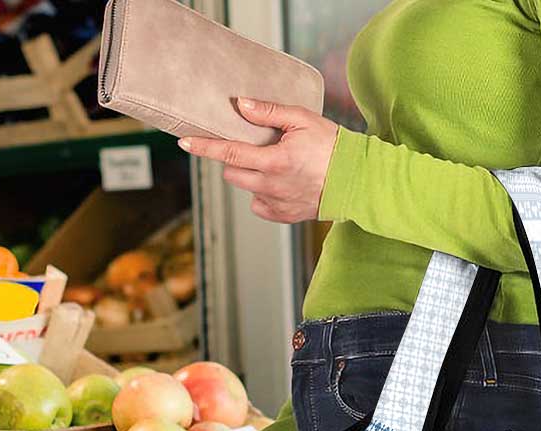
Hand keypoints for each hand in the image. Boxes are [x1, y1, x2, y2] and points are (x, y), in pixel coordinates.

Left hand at [177, 96, 338, 222]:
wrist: (356, 181)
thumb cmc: (332, 146)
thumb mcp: (302, 119)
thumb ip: (268, 112)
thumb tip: (240, 105)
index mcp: (274, 161)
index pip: (229, 153)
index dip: (204, 147)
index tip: (184, 143)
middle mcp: (271, 186)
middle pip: (232, 173)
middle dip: (233, 159)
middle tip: (252, 147)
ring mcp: (276, 204)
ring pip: (246, 188)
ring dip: (250, 175)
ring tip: (273, 164)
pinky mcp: (283, 216)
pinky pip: (259, 205)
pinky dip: (263, 193)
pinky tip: (280, 183)